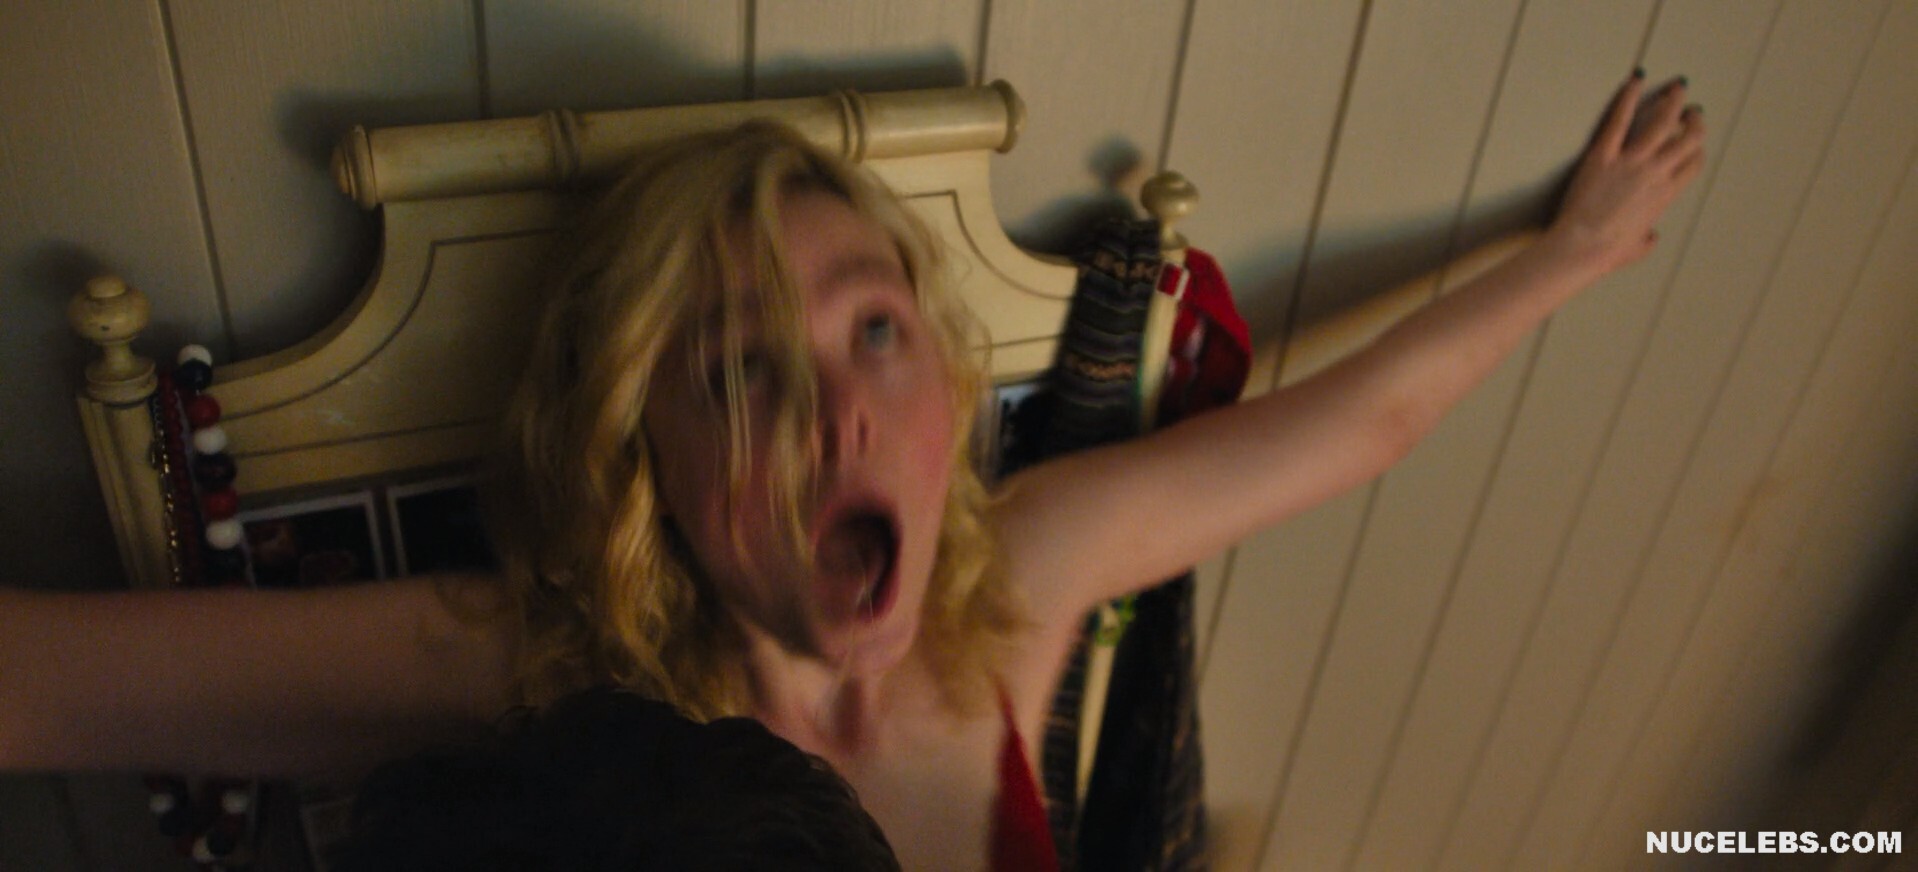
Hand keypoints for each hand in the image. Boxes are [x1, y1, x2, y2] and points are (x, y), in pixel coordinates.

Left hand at [1548, 72, 1705, 273]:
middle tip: (1692, 108)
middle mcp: (1655, 173)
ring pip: (1661, 122)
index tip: (1694, 141)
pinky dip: (1628, 96)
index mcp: (1666, 194)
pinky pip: (1618, 119)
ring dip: (1672, 101)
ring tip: (1677, 86)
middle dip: (1694, 120)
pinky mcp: (1602, 155)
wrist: (1581, 247)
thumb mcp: (1637, 248)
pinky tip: (1635, 78)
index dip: (1697, 148)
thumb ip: (1649, 239)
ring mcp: (1630, 162)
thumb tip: (1652, 237)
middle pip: (1688, 138)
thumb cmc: (1606, 253)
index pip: (1694, 163)